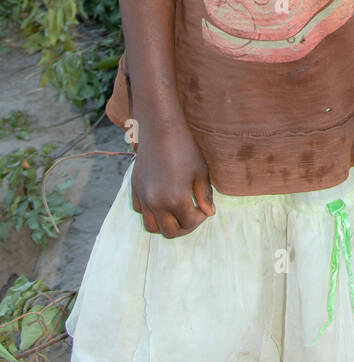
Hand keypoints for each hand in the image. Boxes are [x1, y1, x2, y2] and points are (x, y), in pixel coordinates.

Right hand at [131, 114, 215, 236]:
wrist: (159, 129)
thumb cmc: (184, 147)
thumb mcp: (201, 171)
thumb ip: (204, 195)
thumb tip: (209, 213)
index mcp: (176, 199)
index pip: (190, 223)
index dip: (201, 218)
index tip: (204, 208)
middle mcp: (156, 202)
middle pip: (170, 232)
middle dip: (184, 227)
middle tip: (192, 214)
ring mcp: (143, 197)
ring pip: (152, 226)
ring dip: (165, 224)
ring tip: (176, 212)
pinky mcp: (134, 189)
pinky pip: (140, 211)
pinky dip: (151, 212)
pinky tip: (162, 200)